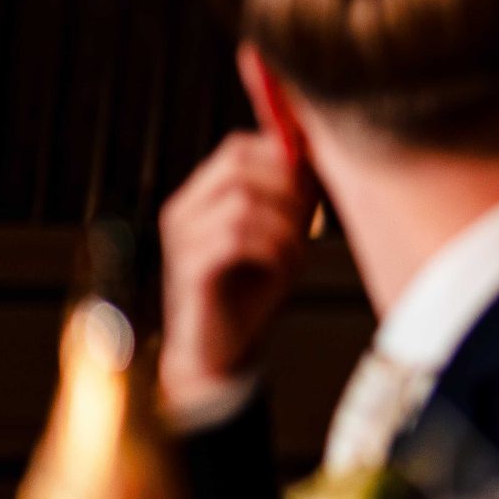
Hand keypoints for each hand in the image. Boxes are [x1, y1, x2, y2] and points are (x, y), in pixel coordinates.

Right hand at [158, 132, 309, 410]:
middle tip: (306, 222)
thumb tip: (316, 154)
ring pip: (241, 202)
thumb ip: (294, 195)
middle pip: (237, 164)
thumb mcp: (281, 233)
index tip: (312, 188)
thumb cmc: (253, 289)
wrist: (223, 351)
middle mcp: (184, 211)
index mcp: (201, 196)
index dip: (284, 158)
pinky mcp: (190, 271)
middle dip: (287, 188)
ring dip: (284, 226)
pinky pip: (235, 240)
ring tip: (294, 252)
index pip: (238, 147)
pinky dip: (272, 249)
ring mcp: (182, 241)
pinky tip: (282, 268)